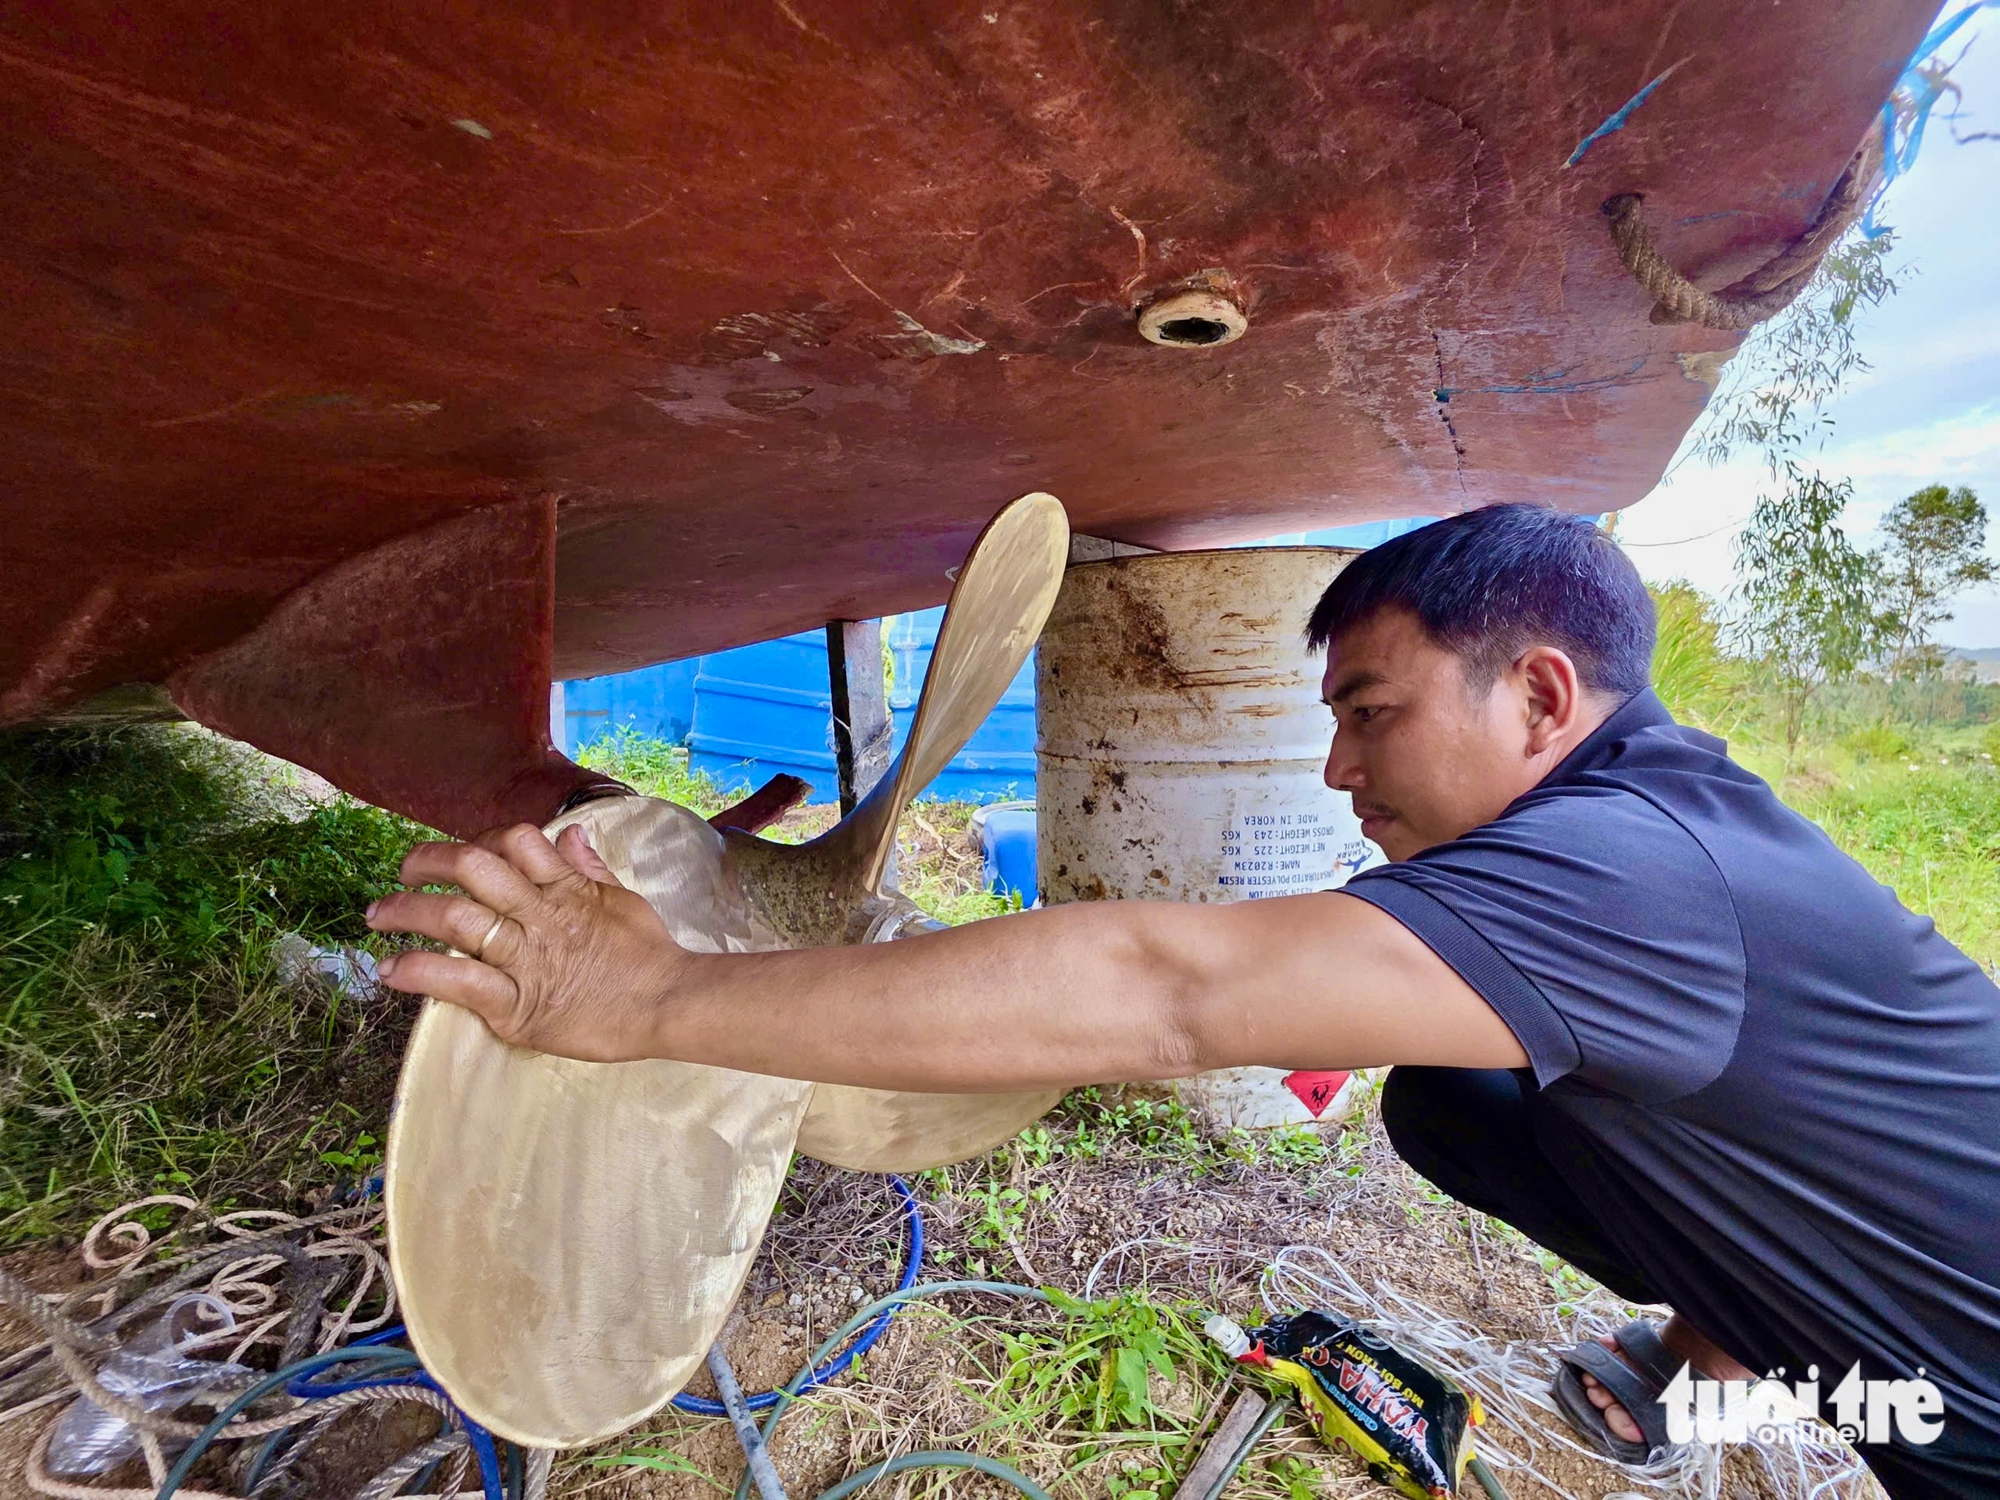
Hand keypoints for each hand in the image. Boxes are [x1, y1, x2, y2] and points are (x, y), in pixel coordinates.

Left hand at [365, 823, 690, 1061]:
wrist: (669, 1004)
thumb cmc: (651, 955)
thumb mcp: (624, 899)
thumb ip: (590, 867)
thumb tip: (568, 832)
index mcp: (566, 888)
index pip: (513, 842)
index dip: (478, 839)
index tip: (461, 852)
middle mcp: (540, 915)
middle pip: (472, 868)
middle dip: (427, 862)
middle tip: (403, 872)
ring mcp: (527, 958)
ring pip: (456, 919)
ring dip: (407, 912)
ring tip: (378, 916)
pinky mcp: (519, 1005)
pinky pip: (459, 981)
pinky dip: (418, 972)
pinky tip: (391, 970)